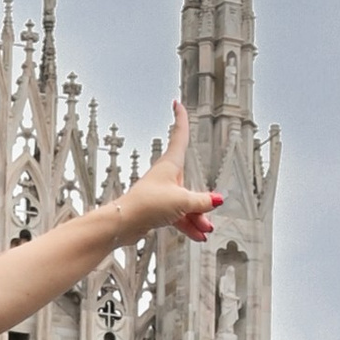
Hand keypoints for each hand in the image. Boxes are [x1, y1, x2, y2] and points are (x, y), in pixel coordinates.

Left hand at [113, 101, 221, 246]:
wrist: (125, 223)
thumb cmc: (148, 204)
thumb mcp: (183, 201)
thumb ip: (202, 201)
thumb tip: (215, 200)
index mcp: (170, 164)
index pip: (180, 135)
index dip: (180, 118)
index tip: (178, 104)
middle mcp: (166, 176)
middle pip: (190, 182)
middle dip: (202, 200)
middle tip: (209, 214)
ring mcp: (162, 193)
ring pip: (185, 202)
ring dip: (196, 216)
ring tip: (206, 228)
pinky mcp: (157, 209)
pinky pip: (178, 215)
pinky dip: (187, 224)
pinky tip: (198, 235)